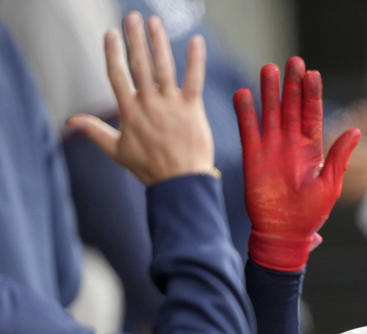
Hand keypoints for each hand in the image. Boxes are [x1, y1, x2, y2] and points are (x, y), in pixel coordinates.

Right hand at [66, 12, 213, 184]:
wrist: (180, 183)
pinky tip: (196, 41)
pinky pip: (194, 79)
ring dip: (158, 42)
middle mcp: (148, 104)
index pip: (117, 75)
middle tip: (133, 17)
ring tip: (154, 21)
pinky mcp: (192, 109)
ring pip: (163, 67)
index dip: (112, 53)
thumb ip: (95, 131)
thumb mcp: (117, 150)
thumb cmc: (149, 168)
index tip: (110, 33)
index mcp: (129, 112)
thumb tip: (70, 121)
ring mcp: (171, 105)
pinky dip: (195, 60)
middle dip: (135, 39)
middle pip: (139, 64)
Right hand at [235, 57, 360, 270]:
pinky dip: (245, 113)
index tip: (313, 74)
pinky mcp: (253, 158)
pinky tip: (243, 94)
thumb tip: (355, 130)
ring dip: (269, 92)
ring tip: (268, 69)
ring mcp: (271, 149)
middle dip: (292, 85)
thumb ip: (339, 156)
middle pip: (291, 107)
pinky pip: (248, 131)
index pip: (312, 114)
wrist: (284, 234)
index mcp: (312, 149)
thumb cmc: (310, 214)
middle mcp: (291, 144)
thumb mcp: (330, 185)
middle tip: (293, 61)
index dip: (312, 94)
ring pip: (270, 113)